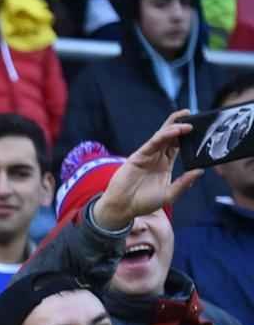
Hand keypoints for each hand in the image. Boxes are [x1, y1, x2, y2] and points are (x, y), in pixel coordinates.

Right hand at [94, 111, 203, 229]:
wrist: (123, 208)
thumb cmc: (143, 203)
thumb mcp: (169, 195)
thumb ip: (184, 183)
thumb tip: (200, 171)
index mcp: (165, 165)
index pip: (179, 146)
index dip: (189, 138)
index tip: (202, 130)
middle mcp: (157, 157)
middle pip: (171, 136)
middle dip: (183, 125)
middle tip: (197, 116)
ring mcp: (147, 155)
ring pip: (163, 136)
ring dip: (176, 126)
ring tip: (189, 120)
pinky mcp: (139, 156)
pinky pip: (153, 142)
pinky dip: (165, 135)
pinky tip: (176, 130)